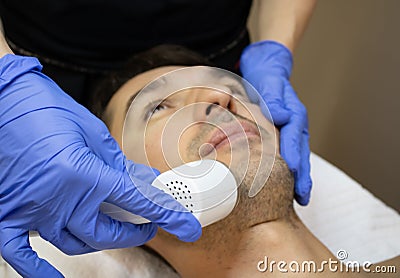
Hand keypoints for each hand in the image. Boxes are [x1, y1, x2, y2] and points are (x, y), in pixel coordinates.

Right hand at [0, 55, 200, 276]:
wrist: (3, 99)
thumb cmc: (46, 108)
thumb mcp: (92, 133)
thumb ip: (117, 164)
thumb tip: (140, 182)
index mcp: (84, 175)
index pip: (138, 202)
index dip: (168, 216)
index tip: (187, 229)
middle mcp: (59, 200)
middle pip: (105, 233)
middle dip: (134, 232)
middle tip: (148, 224)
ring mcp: (31, 211)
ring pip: (74, 244)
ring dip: (101, 241)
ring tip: (116, 231)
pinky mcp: (7, 213)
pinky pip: (21, 256)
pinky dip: (38, 271)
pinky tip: (54, 277)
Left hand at [240, 40, 311, 204]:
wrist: (267, 71)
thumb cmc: (266, 78)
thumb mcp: (268, 83)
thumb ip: (273, 99)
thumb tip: (280, 115)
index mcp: (294, 113)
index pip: (294, 137)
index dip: (294, 154)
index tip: (292, 170)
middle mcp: (296, 125)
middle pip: (302, 153)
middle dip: (303, 175)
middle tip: (302, 196)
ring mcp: (292, 132)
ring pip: (299, 157)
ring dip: (300, 178)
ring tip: (300, 198)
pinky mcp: (285, 136)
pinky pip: (291, 155)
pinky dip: (293, 171)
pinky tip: (290, 184)